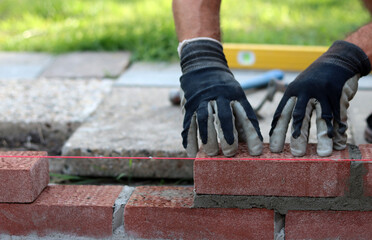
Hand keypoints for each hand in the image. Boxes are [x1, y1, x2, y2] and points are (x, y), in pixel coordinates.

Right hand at [179, 39, 262, 156]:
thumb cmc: (224, 87)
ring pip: (205, 119)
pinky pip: (188, 122)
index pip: (246, 116)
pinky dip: (189, 138)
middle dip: (228, 136)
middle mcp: (219, 95)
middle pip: (224, 117)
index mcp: (235, 94)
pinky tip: (191, 152)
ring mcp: (202, 99)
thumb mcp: (236, 95)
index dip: (251, 134)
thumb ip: (241, 117)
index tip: (256, 151)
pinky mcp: (188, 104)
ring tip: (211, 154)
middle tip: (230, 153)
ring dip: (208, 138)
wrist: (202, 64)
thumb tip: (249, 142)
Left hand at [270, 40, 370, 156]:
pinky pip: (339, 115)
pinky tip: (340, 143)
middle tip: (296, 154)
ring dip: (322, 137)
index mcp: (292, 91)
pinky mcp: (338, 93)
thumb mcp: (299, 87)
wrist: (338, 60)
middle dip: (297, 137)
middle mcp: (304, 91)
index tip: (275, 147)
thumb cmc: (315, 79)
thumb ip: (290, 105)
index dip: (277, 131)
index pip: (282, 113)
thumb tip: (275, 127)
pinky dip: (340, 130)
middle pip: (299, 117)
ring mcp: (322, 92)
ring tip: (322, 153)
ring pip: (321, 118)